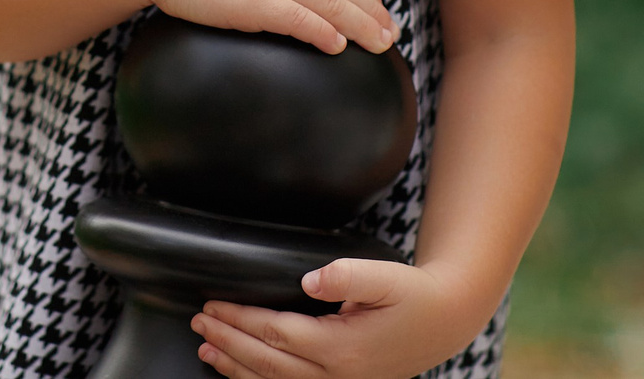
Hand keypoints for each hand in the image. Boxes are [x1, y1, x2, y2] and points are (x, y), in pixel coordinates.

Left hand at [194, 260, 490, 378]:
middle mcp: (337, 374)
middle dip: (228, 342)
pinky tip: (239, 373)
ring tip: (205, 352)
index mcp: (343, 346)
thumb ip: (348, 275)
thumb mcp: (387, 276)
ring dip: (235, 367)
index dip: (240, 321)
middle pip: (268, 362)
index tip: (211, 306)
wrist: (445, 321)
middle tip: (198, 324)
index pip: (277, 334)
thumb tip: (309, 279)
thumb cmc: (414, 294)